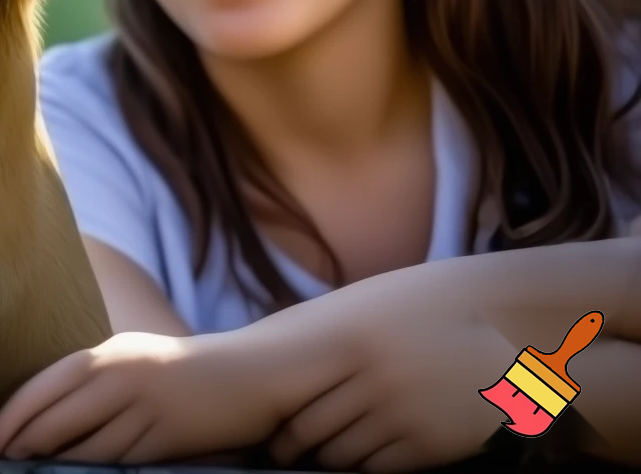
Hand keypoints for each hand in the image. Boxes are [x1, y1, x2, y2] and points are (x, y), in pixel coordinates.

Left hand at [0, 330, 293, 463]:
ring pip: (85, 450)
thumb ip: (95, 381)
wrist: (244, 374)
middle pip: (58, 419)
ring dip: (54, 467)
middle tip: (1, 463)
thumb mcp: (134, 361)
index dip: (13, 414)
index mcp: (112, 352)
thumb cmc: (179, 372)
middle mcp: (124, 375)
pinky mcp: (167, 439)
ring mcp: (146, 408)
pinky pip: (119, 465)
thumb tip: (45, 418)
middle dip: (24, 445)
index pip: (47, 383)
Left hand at [265, 279, 510, 472]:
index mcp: (353, 340)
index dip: (280, 418)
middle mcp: (375, 377)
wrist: (496, 326)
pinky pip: (378, 467)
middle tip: (284, 450)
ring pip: (343, 453)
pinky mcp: (430, 443)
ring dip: (328, 457)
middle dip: (294, 445)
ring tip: (320, 453)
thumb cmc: (423, 311)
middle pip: (313, 428)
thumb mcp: (373, 309)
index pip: (297, 393)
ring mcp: (403, 413)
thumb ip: (332, 337)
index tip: (269, 428)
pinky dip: (363, 466)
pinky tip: (361, 455)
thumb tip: (282, 370)